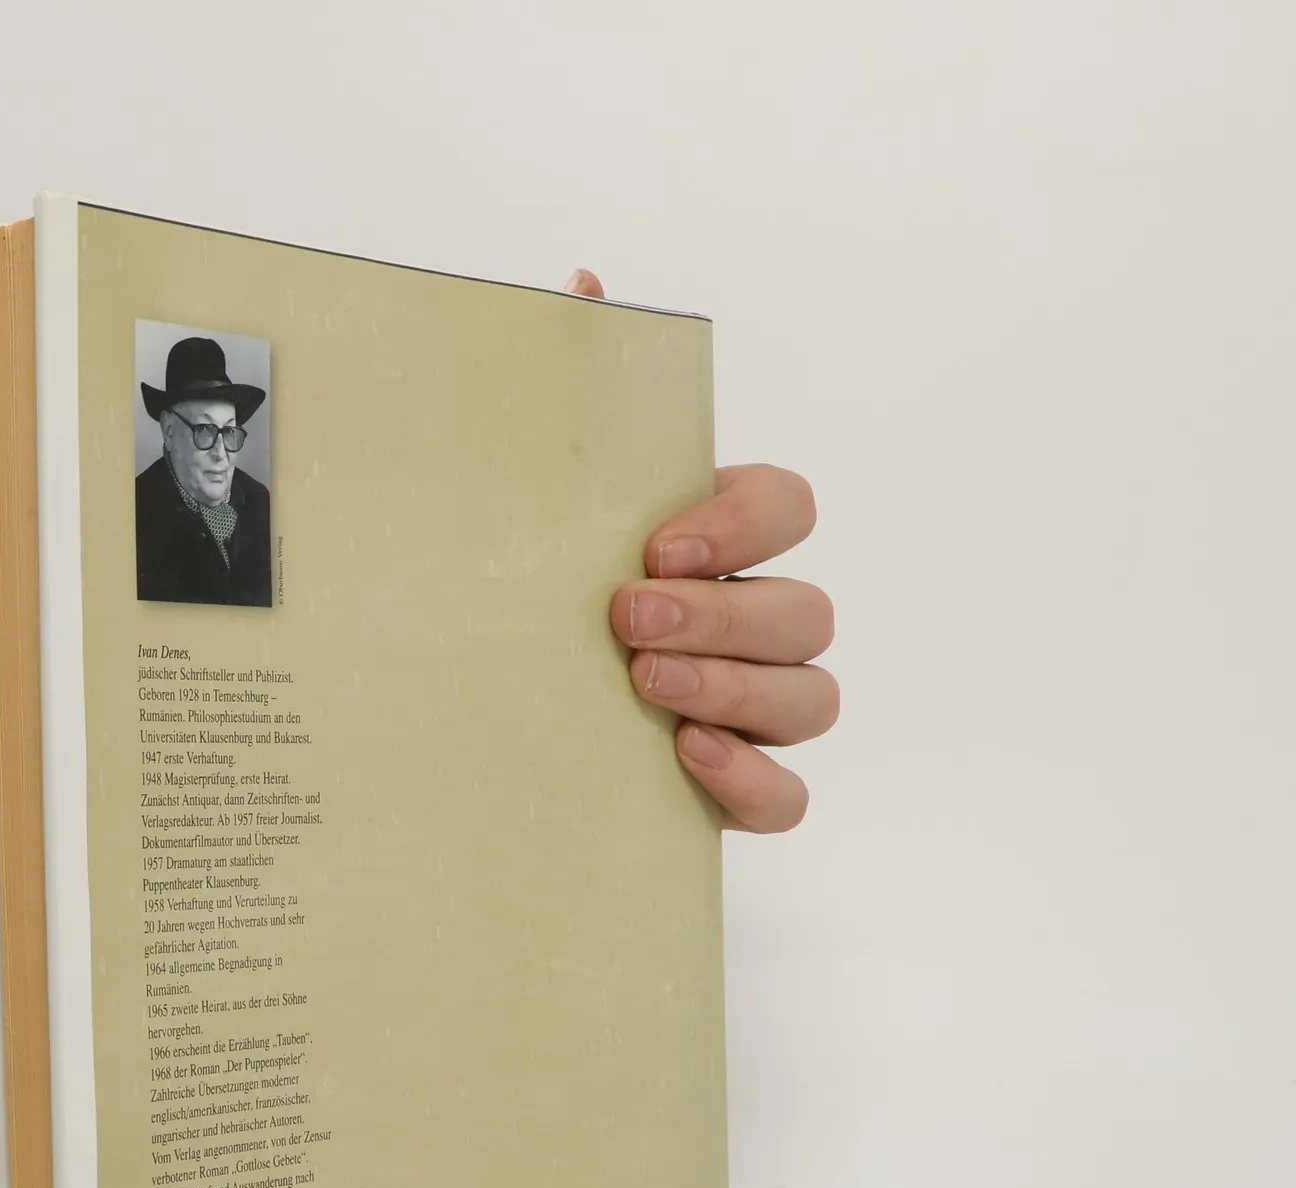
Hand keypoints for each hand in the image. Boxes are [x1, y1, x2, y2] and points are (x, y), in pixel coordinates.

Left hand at [567, 269, 836, 832]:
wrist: (485, 716)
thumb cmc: (530, 593)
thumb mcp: (539, 499)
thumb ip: (571, 392)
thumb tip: (585, 284)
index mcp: (720, 544)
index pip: (789, 507)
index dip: (742, 523)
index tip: (656, 545)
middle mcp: (757, 622)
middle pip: (804, 610)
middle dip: (724, 612)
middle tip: (626, 619)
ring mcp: (757, 711)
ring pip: (811, 697)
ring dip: (736, 688)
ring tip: (646, 686)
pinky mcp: (737, 790)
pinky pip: (791, 796)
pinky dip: (754, 780)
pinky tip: (687, 756)